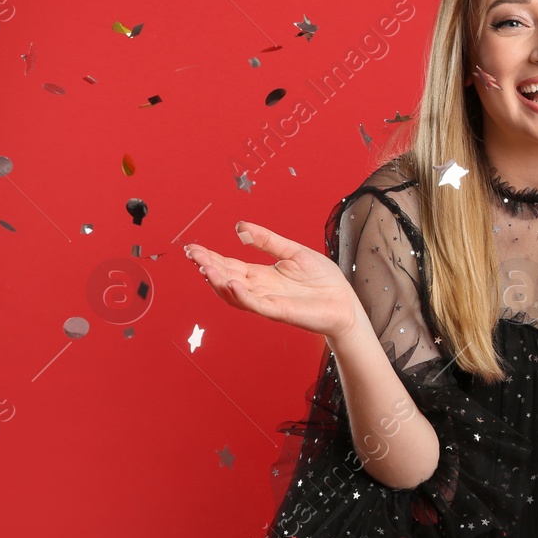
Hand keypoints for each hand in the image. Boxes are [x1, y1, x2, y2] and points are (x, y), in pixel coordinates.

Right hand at [186, 221, 361, 339]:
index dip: (211, 257)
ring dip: (219, 282)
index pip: (229, 265)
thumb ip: (267, 240)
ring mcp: (267, 301)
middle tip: (193, 255)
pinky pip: (256, 304)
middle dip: (209, 267)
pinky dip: (242, 295)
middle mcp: (260, 289)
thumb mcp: (293, 251)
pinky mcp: (279, 311)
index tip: (193, 248)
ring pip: (235, 293)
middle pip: (227, 277)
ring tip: (207, 269)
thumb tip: (240, 226)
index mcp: (261, 275)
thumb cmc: (322, 280)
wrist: (344, 302)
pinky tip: (232, 283)